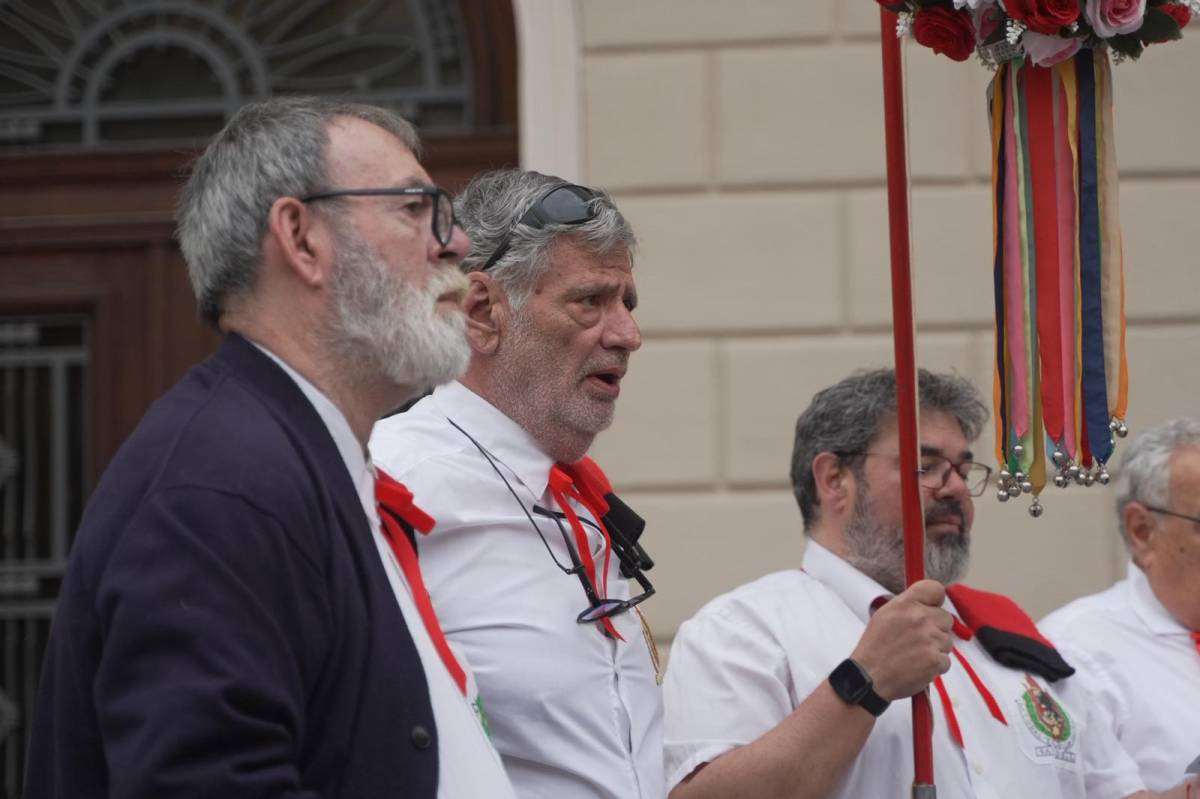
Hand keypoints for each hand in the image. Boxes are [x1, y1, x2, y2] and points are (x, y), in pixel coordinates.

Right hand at [849, 579, 952, 700]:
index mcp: (906, 604)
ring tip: (914, 655)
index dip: (936, 600)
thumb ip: (908, 606)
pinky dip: (935, 666)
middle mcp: (920, 618)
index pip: (936, 589)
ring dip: (935, 649)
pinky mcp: (935, 660)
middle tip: (918, 639)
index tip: (931, 609)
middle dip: (936, 629)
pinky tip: (918, 666)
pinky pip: (946, 660)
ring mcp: (929, 639)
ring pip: (947, 642)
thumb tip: (928, 604)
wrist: (869, 677)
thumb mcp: (885, 615)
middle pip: (946, 618)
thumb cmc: (875, 647)